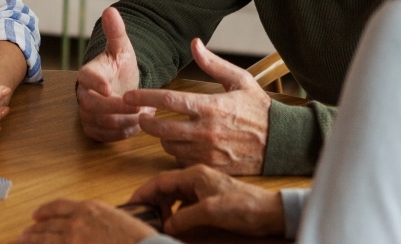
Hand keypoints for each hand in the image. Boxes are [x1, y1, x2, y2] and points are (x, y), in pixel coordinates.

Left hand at [19, 198, 156, 243]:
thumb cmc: (138, 238)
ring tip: (22, 242)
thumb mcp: (116, 219)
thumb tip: (85, 226)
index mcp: (89, 208)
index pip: (58, 206)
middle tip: (23, 234)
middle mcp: (77, 220)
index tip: (36, 216)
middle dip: (34, 230)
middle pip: (48, 224)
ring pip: (46, 239)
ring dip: (32, 240)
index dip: (44, 211)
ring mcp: (73, 239)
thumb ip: (97, 220)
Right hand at [77, 7, 152, 141]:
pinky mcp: (92, 128)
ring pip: (99, 122)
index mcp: (88, 72)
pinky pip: (102, 136)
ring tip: (143, 114)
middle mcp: (83, 94)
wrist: (122, 85)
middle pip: (91, 105)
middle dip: (117, 108)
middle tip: (140, 107)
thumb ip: (116, 32)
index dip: (95, 84)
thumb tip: (110, 10)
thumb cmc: (120, 66)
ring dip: (123, 121)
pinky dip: (120, 134)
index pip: (84, 78)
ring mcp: (86, 112)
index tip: (110, 89)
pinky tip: (136, 126)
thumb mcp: (122, 48)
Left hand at [124, 39, 270, 174]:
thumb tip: (195, 43)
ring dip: (162, 137)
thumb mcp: (239, 80)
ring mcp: (209, 152)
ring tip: (165, 129)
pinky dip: (177, 153)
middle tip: (140, 116)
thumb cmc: (260, 108)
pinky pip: (183, 161)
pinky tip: (182, 144)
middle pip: (161, 128)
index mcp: (211, 106)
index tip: (128, 96)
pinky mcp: (213, 166)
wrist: (282, 142)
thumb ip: (213, 63)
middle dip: (145, 122)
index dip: (144, 97)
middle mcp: (206, 131)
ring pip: (169, 146)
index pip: (168, 100)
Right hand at [127, 165, 284, 236]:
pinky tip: (174, 223)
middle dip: (151, 201)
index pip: (160, 181)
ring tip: (157, 221)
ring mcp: (202, 189)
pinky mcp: (209, 199)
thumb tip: (165, 225)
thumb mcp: (210, 212)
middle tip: (142, 216)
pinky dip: (175, 212)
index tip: (131, 205)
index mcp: (194, 175)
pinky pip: (184, 204)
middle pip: (165, 188)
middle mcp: (196, 179)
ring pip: (174, 196)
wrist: (269, 212)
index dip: (144, 192)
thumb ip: (184, 217)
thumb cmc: (243, 206)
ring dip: (163, 208)